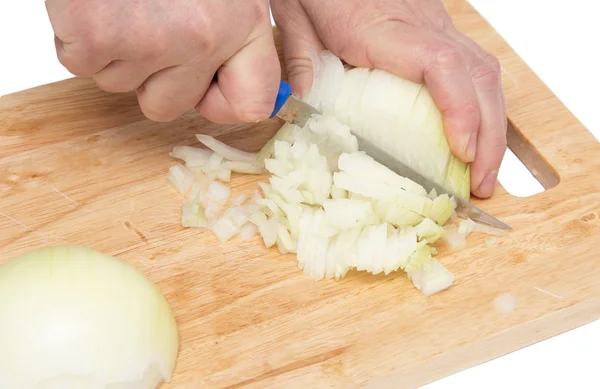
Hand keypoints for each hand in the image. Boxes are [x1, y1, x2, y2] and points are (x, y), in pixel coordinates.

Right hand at [45, 0, 280, 123]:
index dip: (219, 102)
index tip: (205, 86)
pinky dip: (78, 39)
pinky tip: (95, 3)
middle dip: (149, 76)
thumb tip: (248, 100)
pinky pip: (81, 66)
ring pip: (120, 85)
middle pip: (169, 106)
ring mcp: (152, 39)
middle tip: (144, 20)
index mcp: (244, 21)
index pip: (253, 103)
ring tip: (120, 2)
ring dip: (113, 51)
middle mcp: (206, 36)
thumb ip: (236, 40)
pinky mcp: (99, 36)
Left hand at [271, 0, 506, 197]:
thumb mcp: (297, 16)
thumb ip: (302, 59)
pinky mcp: (437, 30)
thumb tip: (304, 104)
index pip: (441, 65)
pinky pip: (473, 68)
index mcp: (384, 28)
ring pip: (484, 72)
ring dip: (492, 125)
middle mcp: (423, 25)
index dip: (460, 109)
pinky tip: (475, 135)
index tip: (462, 151)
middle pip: (478, 75)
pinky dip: (480, 106)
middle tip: (483, 184)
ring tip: (485, 171)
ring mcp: (436, 26)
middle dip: (489, 135)